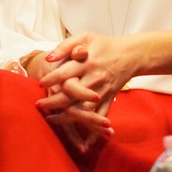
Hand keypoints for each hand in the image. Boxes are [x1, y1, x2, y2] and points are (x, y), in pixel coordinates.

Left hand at [34, 31, 137, 146]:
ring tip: (52, 118)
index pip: (64, 74)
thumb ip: (66, 45)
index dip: (50, 80)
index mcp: (86, 63)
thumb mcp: (85, 37)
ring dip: (66, 117)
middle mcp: (93, 79)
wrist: (131, 55)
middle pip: (70, 96)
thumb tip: (49, 58)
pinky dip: (91, 129)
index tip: (41, 84)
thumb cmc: (104, 45)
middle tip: (40, 105)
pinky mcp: (109, 100)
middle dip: (52, 103)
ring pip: (83, 110)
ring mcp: (102, 92)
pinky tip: (79, 134)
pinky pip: (99, 117)